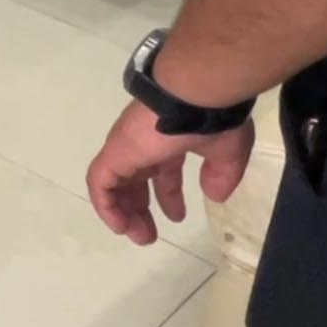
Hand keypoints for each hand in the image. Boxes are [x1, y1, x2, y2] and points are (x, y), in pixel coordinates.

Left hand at [86, 99, 254, 246]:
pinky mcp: (116, 151)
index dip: (168, 195)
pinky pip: (100, 183)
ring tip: (136, 235)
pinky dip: (106, 206)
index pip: (162, 169)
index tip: (177, 217)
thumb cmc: (213, 117)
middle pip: (134, 177)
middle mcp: (144, 142)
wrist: (196, 91)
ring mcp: (127, 146)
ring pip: (113, 182)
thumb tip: (215, 195)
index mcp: (169, 139)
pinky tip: (119, 226)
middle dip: (140, 207)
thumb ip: (221, 173)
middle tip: (148, 235)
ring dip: (122, 212)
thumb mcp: (227, 151)